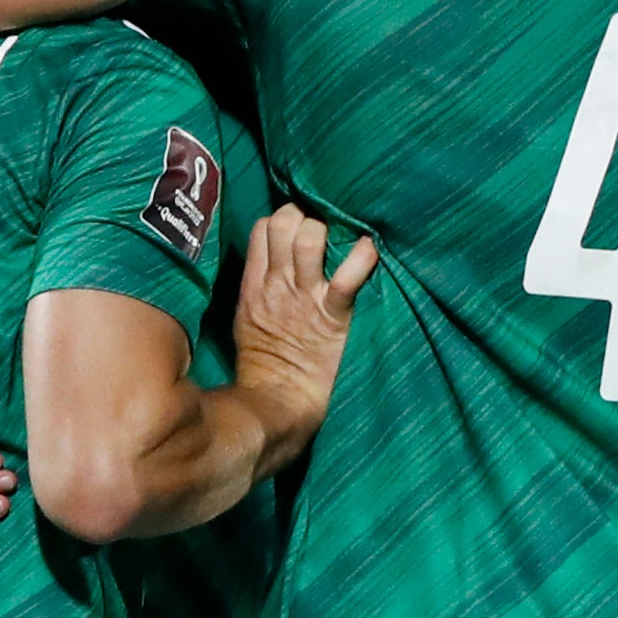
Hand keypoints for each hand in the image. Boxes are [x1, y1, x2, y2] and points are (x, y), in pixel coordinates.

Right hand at [232, 206, 377, 440]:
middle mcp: (278, 284)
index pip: (262, 228)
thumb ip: (258, 286)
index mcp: (255, 284)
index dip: (283, 218)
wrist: (279, 401)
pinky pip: (347, 277)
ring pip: (310, 238)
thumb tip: (271, 259)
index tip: (300, 225)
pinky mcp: (332, 315)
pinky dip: (362, 257)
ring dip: (327, 231)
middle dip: (305, 216)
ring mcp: (305, 297)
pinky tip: (370, 248)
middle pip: (284, 223)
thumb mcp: (246, 318)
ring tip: (341, 238)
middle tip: (321, 229)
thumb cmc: (265, 364)